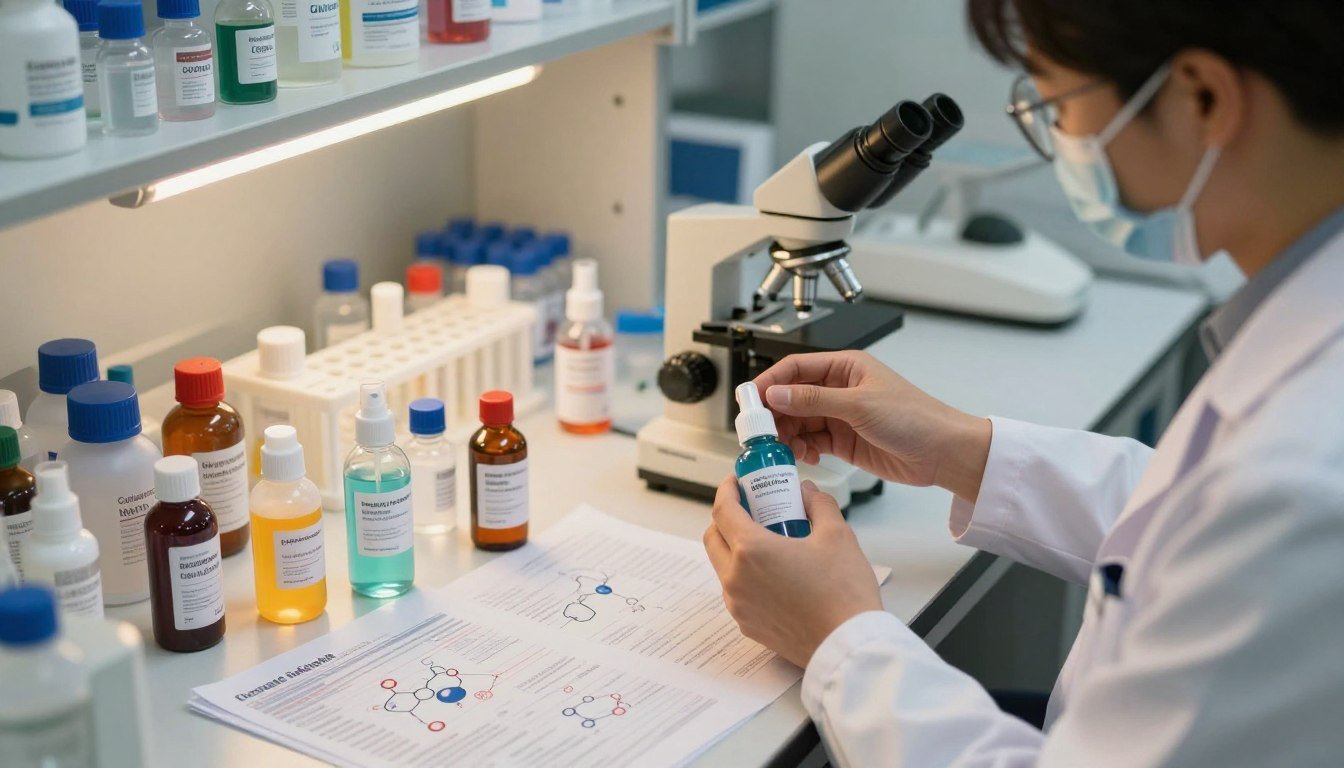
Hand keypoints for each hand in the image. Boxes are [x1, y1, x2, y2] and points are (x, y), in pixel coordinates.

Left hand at [703, 477, 881, 667]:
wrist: (848, 646)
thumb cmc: (843, 594)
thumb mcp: (838, 535)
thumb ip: (818, 505)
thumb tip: (807, 493)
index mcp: (751, 551)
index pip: (722, 510)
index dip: (726, 491)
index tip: (735, 483)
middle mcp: (736, 579)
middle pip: (714, 537)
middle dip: (727, 518)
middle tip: (752, 509)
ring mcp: (738, 605)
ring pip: (723, 566)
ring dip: (735, 548)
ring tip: (768, 542)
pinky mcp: (747, 625)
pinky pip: (736, 592)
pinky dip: (746, 576)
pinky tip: (775, 574)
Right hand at [754, 350, 990, 502]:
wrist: (943, 452)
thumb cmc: (915, 418)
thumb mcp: (859, 405)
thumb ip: (814, 400)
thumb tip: (777, 394)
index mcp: (845, 367)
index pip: (796, 368)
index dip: (771, 382)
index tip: (751, 400)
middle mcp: (840, 388)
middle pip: (792, 397)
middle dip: (776, 414)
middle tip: (762, 432)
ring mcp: (841, 415)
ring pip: (799, 421)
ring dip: (788, 435)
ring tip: (785, 448)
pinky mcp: (844, 440)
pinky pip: (811, 441)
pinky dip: (802, 448)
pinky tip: (805, 456)